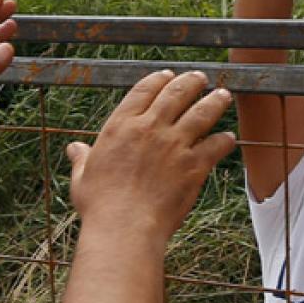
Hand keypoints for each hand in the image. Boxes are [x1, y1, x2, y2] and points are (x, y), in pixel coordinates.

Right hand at [66, 71, 236, 241]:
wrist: (124, 227)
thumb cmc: (100, 206)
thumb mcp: (83, 178)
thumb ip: (82, 159)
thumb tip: (75, 149)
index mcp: (121, 126)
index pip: (144, 90)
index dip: (159, 79)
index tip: (168, 75)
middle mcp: (149, 128)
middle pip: (176, 93)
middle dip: (191, 82)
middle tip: (200, 78)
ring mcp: (174, 145)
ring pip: (201, 112)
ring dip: (215, 101)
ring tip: (223, 95)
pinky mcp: (193, 165)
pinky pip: (215, 146)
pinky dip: (224, 140)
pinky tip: (229, 139)